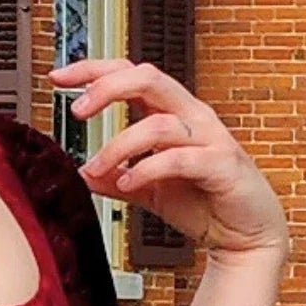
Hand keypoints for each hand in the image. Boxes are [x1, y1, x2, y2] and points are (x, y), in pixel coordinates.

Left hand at [51, 57, 290, 264]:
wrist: (247, 234)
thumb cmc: (204, 202)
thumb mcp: (148, 189)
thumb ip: (116, 177)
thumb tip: (79, 173)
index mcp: (171, 113)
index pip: (130, 74)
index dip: (94, 70)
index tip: (58, 79)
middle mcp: (191, 117)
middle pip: (148, 78)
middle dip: (108, 88)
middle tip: (78, 111)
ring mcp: (210, 138)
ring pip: (159, 123)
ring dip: (119, 145)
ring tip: (95, 168)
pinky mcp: (223, 165)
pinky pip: (181, 159)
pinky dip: (149, 169)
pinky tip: (129, 184)